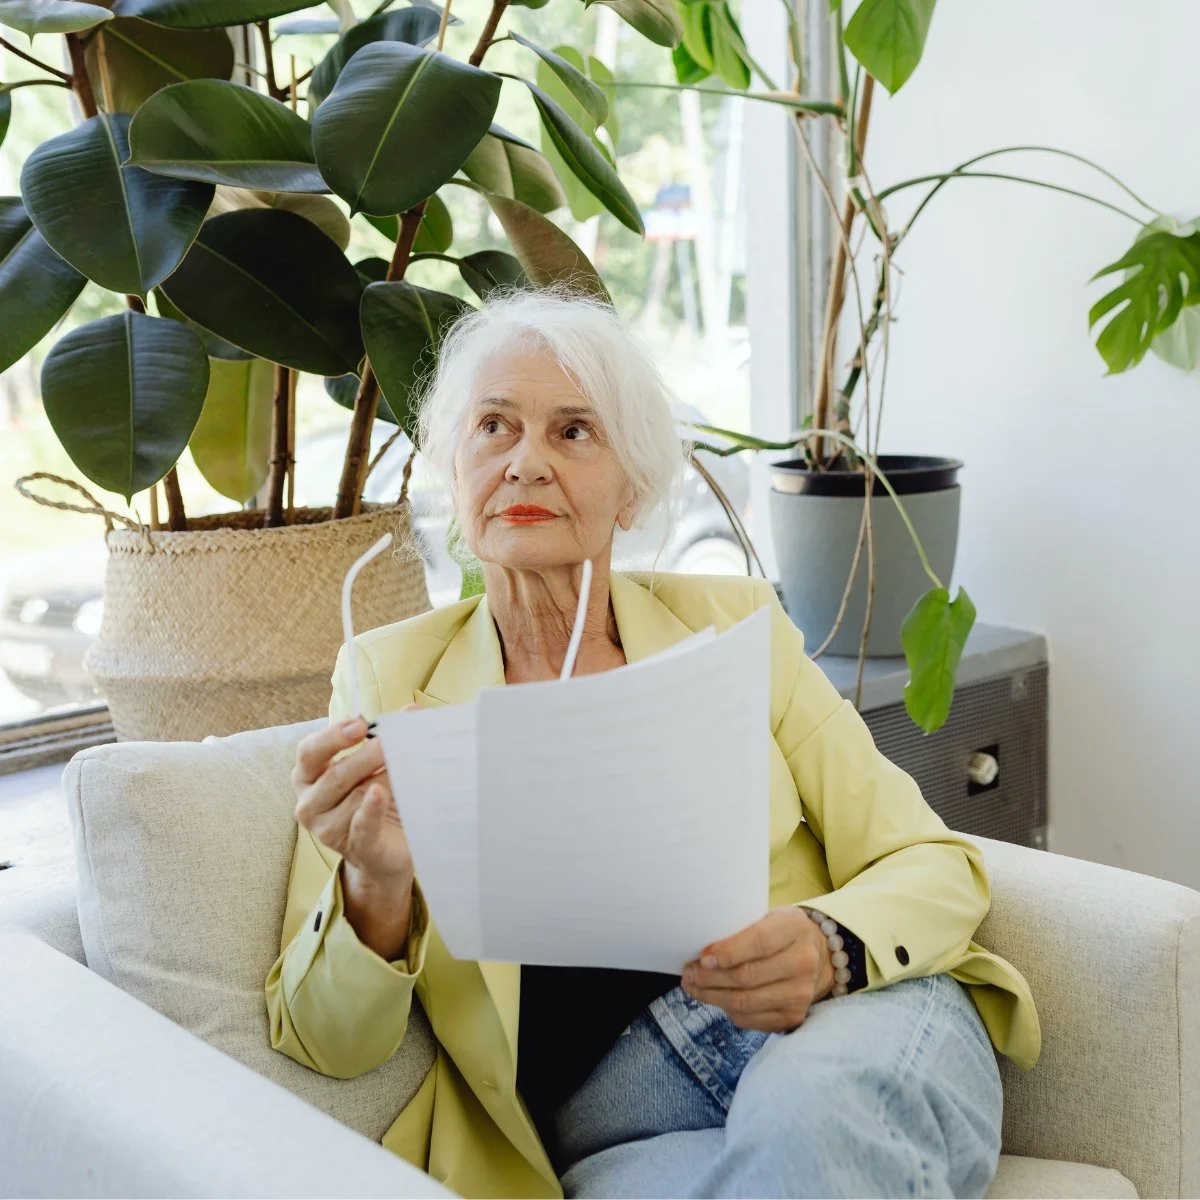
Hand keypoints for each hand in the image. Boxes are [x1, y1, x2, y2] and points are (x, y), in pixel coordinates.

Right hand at [291, 711, 415, 886]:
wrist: (389, 850)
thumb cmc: (376, 800)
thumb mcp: (376, 767)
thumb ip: (387, 740)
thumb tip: (413, 712)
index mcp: (309, 778)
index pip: (309, 752)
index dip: (333, 737)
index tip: (361, 724)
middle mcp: (310, 804)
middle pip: (336, 774)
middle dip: (367, 755)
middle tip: (394, 741)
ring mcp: (329, 830)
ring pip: (357, 796)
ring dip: (385, 779)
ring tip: (409, 769)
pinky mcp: (356, 849)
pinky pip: (362, 826)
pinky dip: (371, 809)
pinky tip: (379, 794)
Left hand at [681, 907, 834, 1032]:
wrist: (817, 955)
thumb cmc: (780, 931)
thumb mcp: (767, 916)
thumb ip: (742, 929)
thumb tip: (702, 952)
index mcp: (795, 928)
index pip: (759, 943)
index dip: (728, 953)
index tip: (703, 958)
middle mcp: (803, 963)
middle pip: (747, 977)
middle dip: (710, 978)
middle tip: (688, 973)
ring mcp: (800, 994)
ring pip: (745, 1002)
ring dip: (712, 997)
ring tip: (693, 987)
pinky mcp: (793, 1017)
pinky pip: (751, 1019)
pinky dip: (727, 1010)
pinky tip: (715, 998)